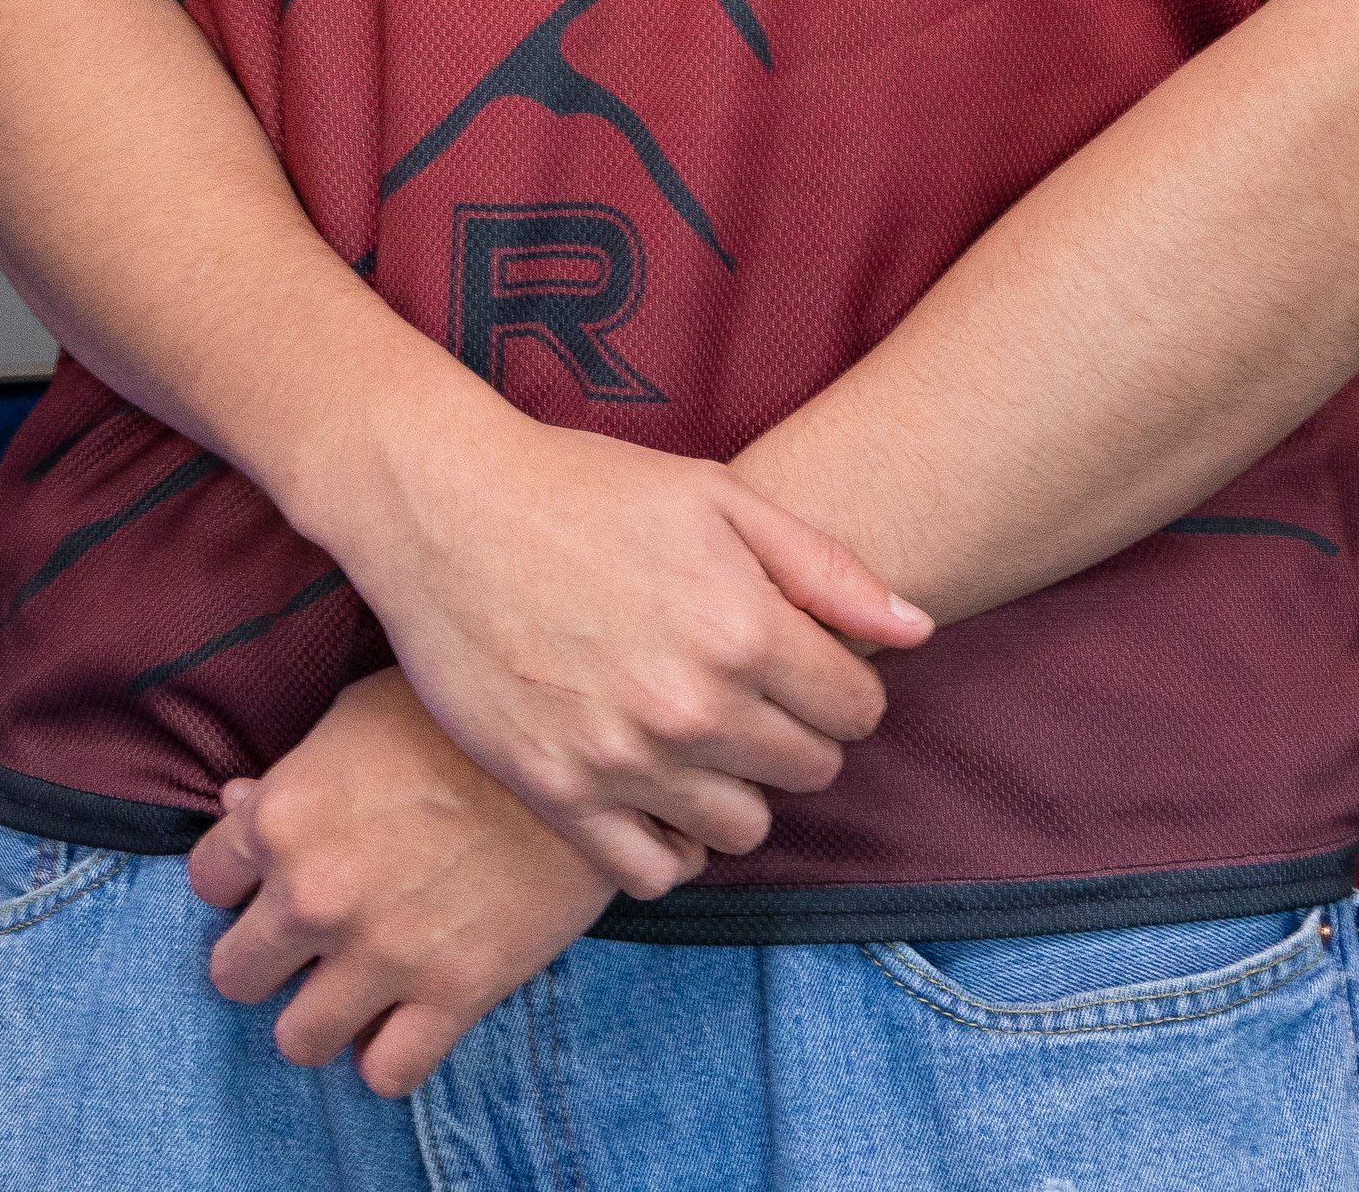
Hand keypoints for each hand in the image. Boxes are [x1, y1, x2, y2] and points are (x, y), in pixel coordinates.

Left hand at [188, 669, 643, 1097]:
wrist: (573, 751)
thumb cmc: (459, 717)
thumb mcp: (358, 716)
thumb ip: (292, 773)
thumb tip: (237, 803)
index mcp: (283, 815)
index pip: (205, 880)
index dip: (235, 879)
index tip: (265, 878)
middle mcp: (314, 894)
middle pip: (234, 974)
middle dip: (261, 958)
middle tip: (300, 941)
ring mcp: (379, 954)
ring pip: (297, 1041)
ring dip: (316, 1017)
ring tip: (347, 988)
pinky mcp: (450, 997)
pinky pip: (386, 1074)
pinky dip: (388, 1054)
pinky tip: (404, 1016)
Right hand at [313, 398, 931, 896]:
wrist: (441, 505)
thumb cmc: (581, 486)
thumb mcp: (714, 495)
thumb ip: (825, 569)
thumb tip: (917, 632)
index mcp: (742, 627)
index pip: (856, 710)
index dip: (839, 684)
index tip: (801, 663)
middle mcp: (692, 707)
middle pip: (809, 772)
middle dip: (792, 732)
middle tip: (745, 692)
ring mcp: (623, 760)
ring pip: (743, 830)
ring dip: (736, 789)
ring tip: (698, 737)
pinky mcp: (559, 795)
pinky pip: (655, 872)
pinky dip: (669, 843)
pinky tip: (654, 788)